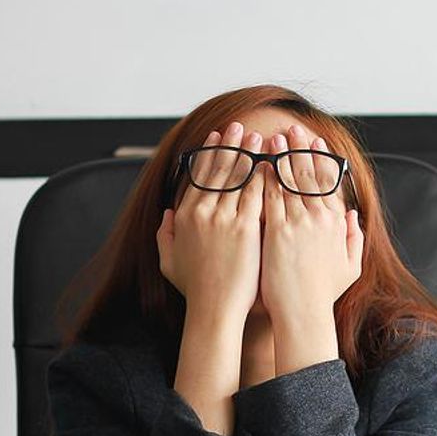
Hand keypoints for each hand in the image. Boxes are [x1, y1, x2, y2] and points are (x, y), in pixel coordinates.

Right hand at [157, 122, 265, 322]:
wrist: (215, 309)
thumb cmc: (196, 290)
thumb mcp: (168, 261)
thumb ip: (165, 234)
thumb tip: (168, 214)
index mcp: (185, 216)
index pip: (198, 175)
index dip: (209, 154)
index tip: (217, 138)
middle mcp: (202, 212)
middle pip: (217, 169)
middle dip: (229, 144)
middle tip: (237, 126)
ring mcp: (224, 218)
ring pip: (237, 176)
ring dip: (247, 152)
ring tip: (256, 135)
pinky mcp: (246, 228)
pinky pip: (255, 193)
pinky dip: (263, 175)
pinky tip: (271, 161)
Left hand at [259, 124, 363, 327]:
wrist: (303, 313)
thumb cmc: (322, 294)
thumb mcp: (349, 266)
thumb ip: (353, 237)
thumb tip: (353, 215)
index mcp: (336, 224)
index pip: (329, 182)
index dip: (321, 159)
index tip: (315, 141)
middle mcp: (319, 219)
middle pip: (309, 174)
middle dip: (300, 148)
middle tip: (292, 128)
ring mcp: (298, 223)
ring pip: (289, 180)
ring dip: (281, 155)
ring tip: (274, 137)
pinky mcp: (276, 231)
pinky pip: (269, 197)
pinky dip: (264, 178)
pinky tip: (257, 163)